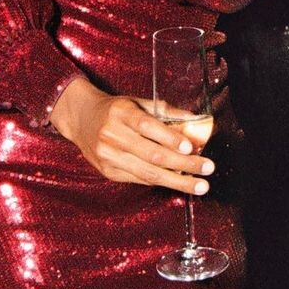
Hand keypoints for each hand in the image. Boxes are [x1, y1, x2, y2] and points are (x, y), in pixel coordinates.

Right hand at [49, 76, 213, 194]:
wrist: (81, 119)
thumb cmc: (116, 109)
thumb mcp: (137, 102)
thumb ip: (165, 111)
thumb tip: (194, 121)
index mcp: (121, 114)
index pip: (148, 127)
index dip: (171, 138)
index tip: (192, 147)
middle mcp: (112, 136)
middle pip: (152, 154)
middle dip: (184, 164)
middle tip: (207, 169)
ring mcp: (109, 157)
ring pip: (148, 173)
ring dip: (178, 180)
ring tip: (200, 185)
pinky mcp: (109, 172)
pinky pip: (140, 179)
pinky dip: (161, 181)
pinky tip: (179, 182)